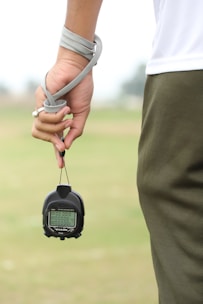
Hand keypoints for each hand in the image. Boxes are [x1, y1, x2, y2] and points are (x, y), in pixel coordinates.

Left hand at [32, 49, 93, 167]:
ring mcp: (43, 106)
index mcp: (58, 117)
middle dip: (52, 142)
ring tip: (68, 117)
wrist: (80, 70)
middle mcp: (48, 113)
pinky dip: (56, 117)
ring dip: (57, 127)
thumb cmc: (81, 89)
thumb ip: (76, 130)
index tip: (61, 164)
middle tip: (61, 144)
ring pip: (41, 128)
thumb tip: (67, 146)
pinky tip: (65, 108)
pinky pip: (43, 117)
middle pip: (40, 134)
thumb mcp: (82, 114)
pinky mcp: (40, 99)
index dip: (56, 151)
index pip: (53, 137)